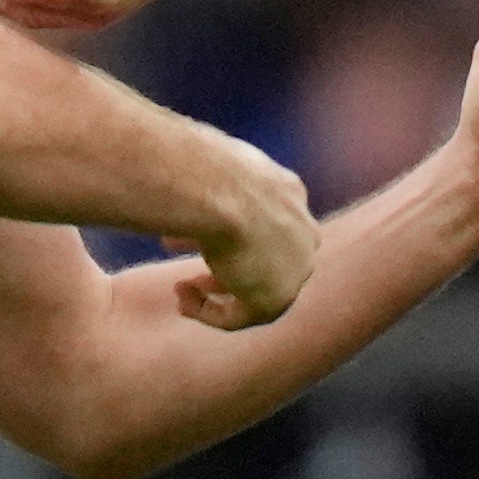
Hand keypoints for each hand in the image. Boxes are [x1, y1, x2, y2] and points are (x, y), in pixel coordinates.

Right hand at [173, 138, 320, 329]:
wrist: (214, 188)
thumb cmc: (198, 166)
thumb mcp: (203, 163)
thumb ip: (202, 178)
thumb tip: (176, 173)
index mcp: (289, 193)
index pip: (268, 222)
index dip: (230, 234)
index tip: (193, 238)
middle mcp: (302, 230)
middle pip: (268, 259)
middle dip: (229, 267)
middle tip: (194, 274)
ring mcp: (296, 267)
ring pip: (255, 290)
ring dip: (216, 292)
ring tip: (181, 288)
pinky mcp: (277, 298)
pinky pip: (239, 316)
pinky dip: (208, 312)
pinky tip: (182, 298)